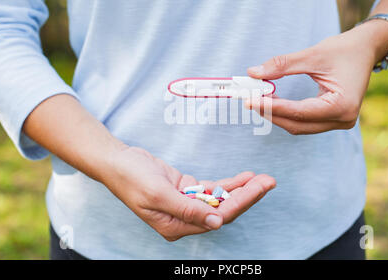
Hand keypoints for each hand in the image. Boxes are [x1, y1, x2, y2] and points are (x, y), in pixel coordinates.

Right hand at [101, 146, 275, 240]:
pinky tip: (245, 177)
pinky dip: (229, 183)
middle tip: (269, 181)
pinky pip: (212, 189)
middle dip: (248, 196)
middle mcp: (184, 219)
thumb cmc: (132, 178)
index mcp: (176, 226)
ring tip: (263, 179)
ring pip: (221, 199)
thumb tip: (217, 222)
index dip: (240, 203)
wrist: (117, 161)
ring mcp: (186, 204)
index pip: (217, 217)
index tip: (259, 188)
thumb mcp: (159, 194)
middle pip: (223, 209)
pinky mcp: (187, 190)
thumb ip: (188, 210)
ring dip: (242, 189)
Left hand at [245, 21, 387, 134]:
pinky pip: (304, 122)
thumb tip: (253, 73)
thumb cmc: (344, 50)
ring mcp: (339, 122)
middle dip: (271, 113)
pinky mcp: (333, 119)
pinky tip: (271, 102)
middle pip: (297, 124)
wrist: (365, 49)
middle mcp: (343, 119)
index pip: (299, 112)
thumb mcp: (313, 55)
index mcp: (342, 105)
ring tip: (257, 99)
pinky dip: (286, 113)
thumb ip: (282, 65)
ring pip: (299, 126)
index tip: (250, 100)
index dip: (272, 107)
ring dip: (277, 114)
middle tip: (248, 99)